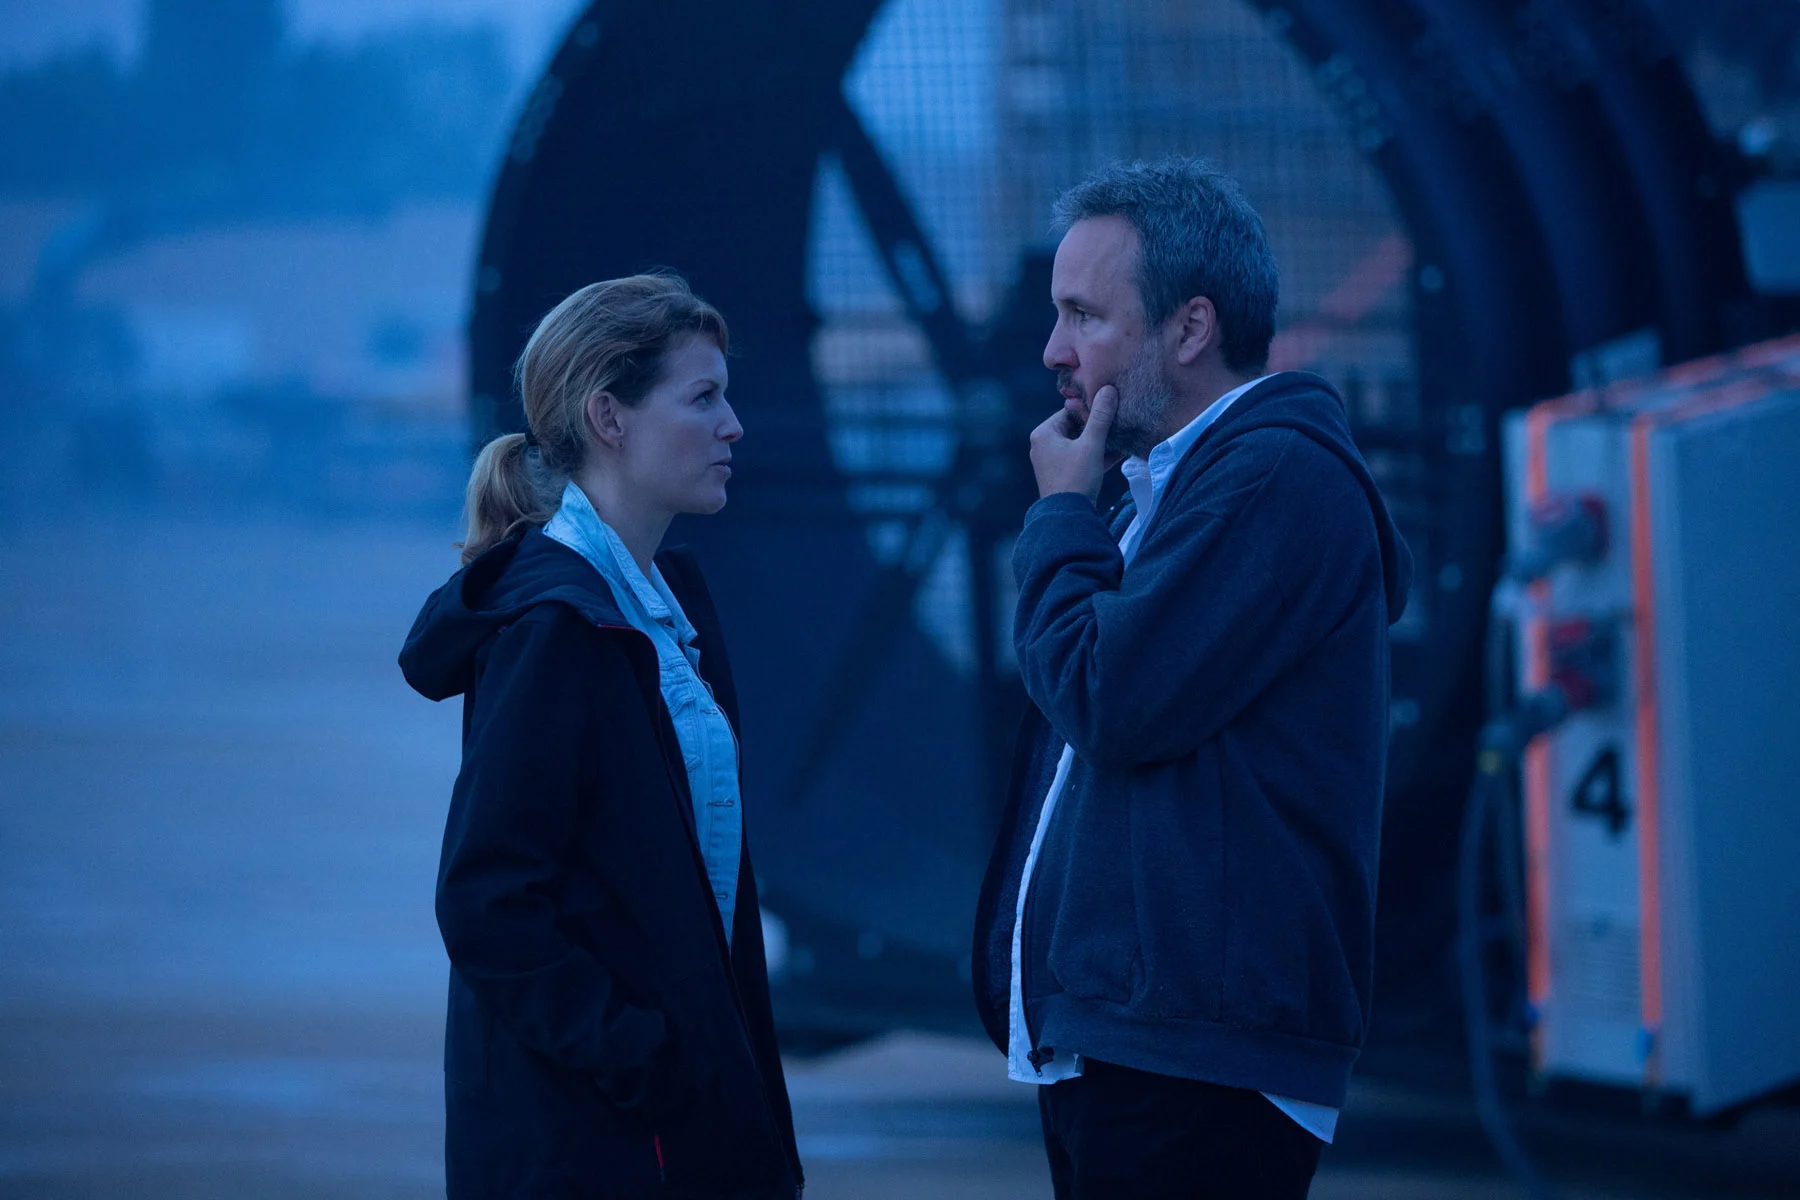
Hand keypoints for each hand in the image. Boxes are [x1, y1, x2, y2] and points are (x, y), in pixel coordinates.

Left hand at [1030, 384, 1118, 501]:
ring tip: (1123, 436)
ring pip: (1081, 444)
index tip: (1111, 408)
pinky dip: (1097, 456)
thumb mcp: (1091, 445)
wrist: (1067, 517)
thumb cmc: (1076, 478)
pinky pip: (1081, 459)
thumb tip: (1108, 389)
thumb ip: (1101, 417)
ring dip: (1101, 442)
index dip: (1092, 410)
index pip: (1070, 411)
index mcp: (1044, 433)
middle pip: (1076, 427)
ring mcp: (1052, 461)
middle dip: (1098, 427)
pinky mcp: (1062, 475)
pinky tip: (1119, 452)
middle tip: (1120, 421)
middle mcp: (1043, 445)